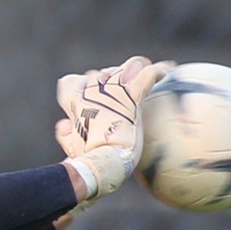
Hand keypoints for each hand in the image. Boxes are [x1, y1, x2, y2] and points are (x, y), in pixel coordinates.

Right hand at [55, 57, 173, 203]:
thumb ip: (66, 134)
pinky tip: (168, 72)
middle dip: (116, 78)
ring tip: (152, 73)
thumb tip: (62, 125)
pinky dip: (159, 71)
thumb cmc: (86, 159)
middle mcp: (92, 89)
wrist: (99, 164)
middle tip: (129, 89)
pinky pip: (148, 75)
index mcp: (74, 101)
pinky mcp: (131, 96)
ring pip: (128, 66)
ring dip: (139, 69)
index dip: (83, 86)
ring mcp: (112, 90)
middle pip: (105, 72)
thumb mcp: (71, 146)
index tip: (93, 94)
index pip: (71, 82)